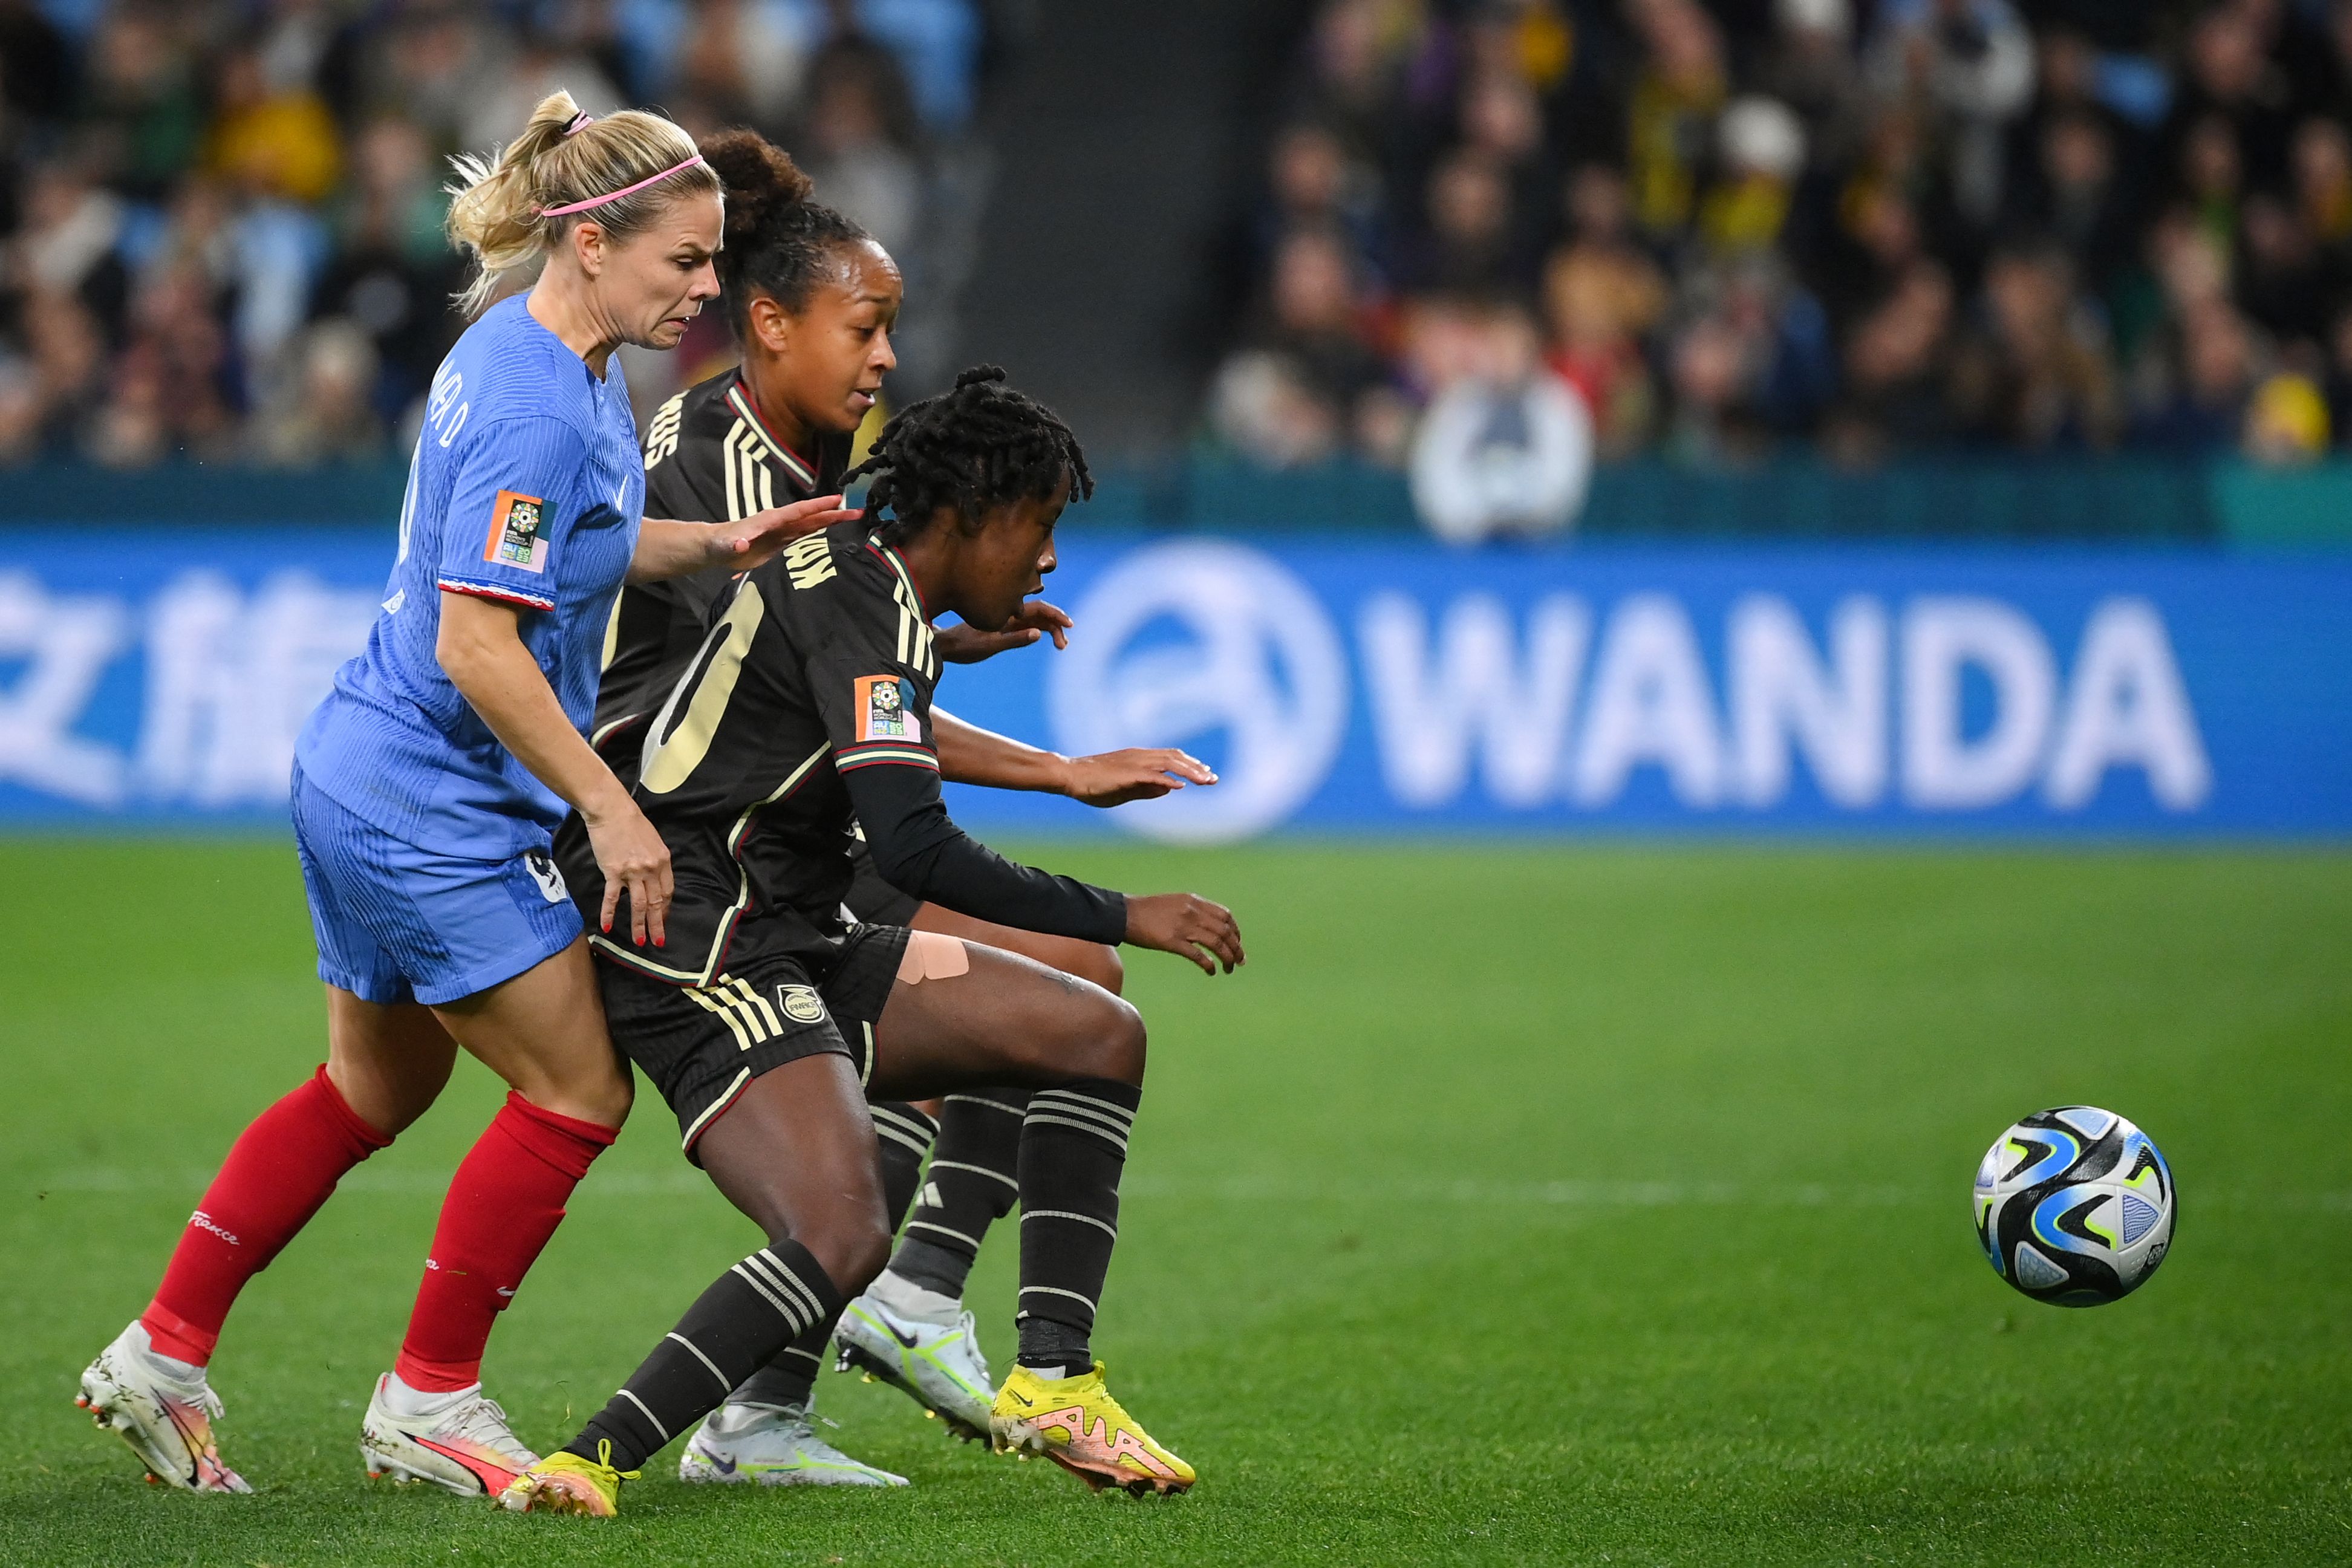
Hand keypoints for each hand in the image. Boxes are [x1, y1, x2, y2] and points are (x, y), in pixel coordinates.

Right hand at [584, 795, 672, 947]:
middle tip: (658, 942)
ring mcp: (632, 872)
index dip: (666, 909)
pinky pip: (612, 898)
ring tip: (640, 942)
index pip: (667, 891)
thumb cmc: (631, 823)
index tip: (663, 919)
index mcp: (663, 861)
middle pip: (657, 902)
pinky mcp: (613, 872)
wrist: (611, 810)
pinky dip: (609, 914)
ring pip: (639, 905)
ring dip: (639, 925)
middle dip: (658, 924)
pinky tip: (607, 928)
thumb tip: (653, 878)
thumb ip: (655, 861)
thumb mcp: (652, 841)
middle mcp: (651, 868)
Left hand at [707, 494, 860, 570]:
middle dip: (834, 513)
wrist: (715, 547)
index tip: (838, 500)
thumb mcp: (726, 545)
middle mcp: (780, 523)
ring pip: (812, 524)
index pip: (799, 511)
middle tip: (858, 511)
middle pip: (812, 516)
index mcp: (771, 520)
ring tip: (853, 518)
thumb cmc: (720, 544)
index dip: (818, 507)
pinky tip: (834, 532)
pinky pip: (805, 535)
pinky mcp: (781, 542)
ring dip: (832, 521)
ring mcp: (782, 532)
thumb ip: (734, 544)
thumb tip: (741, 544)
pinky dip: (821, 532)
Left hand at [936, 599, 1072, 662]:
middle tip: (1064, 643)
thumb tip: (1038, 634)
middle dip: (1056, 625)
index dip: (1055, 615)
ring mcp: (1008, 619)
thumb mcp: (988, 645)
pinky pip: (1028, 624)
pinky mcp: (1005, 626)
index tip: (1068, 625)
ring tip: (1062, 644)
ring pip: (1035, 619)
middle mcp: (1009, 612)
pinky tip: (1046, 638)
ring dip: (1050, 629)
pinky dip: (1040, 630)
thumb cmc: (964, 646)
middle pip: (1040, 612)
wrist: (946, 645)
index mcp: (1007, 612)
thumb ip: (1013, 639)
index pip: (1038, 609)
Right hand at [1064, 748, 1216, 807]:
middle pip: (1176, 757)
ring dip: (1190, 772)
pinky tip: (1182, 786)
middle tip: (1214, 779)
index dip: (1191, 765)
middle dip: (1197, 768)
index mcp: (1140, 759)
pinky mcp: (1127, 773)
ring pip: (1169, 763)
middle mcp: (1140, 756)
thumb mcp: (1126, 790)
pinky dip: (1168, 779)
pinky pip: (1152, 775)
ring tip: (1206, 781)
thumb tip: (1171, 789)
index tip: (1206, 774)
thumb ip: (1147, 789)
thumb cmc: (1094, 784)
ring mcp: (1134, 763)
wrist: (1070, 776)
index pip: (1172, 758)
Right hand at [1124, 892, 1243, 975]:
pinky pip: (1199, 955)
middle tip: (1240, 961)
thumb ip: (1192, 910)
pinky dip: (1209, 965)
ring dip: (1227, 958)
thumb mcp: (1175, 903)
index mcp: (1194, 901)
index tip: (1237, 944)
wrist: (1124, 914)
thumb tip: (1207, 924)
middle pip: (1225, 931)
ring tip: (1229, 969)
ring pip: (1217, 944)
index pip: (1225, 916)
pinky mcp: (1173, 941)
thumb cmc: (1147, 911)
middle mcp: (1192, 912)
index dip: (1236, 932)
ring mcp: (1183, 926)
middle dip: (1237, 948)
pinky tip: (1211, 972)